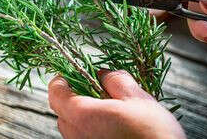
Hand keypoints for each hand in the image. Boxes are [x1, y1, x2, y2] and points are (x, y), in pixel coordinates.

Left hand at [48, 70, 184, 138]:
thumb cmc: (151, 134)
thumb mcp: (137, 98)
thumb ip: (115, 80)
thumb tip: (103, 74)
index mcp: (81, 115)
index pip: (55, 91)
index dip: (64, 78)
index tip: (76, 73)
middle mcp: (75, 134)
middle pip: (62, 109)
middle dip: (77, 96)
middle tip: (99, 90)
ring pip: (73, 125)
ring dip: (85, 113)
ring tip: (111, 110)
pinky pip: (82, 136)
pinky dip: (92, 127)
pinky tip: (114, 126)